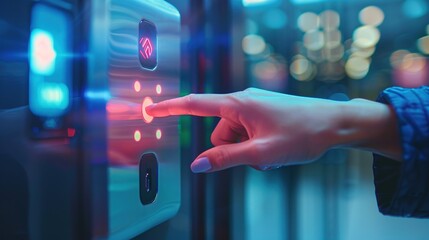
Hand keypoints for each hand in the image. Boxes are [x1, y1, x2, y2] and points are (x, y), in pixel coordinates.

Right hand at [146, 88, 400, 172]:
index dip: (170, 108)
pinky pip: (247, 132)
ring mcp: (255, 106)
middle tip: (258, 155)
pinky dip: (255, 144)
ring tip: (271, 152)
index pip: (195, 104)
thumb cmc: (303, 133)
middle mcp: (244, 101)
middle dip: (232, 149)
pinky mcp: (264, 112)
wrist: (335, 123)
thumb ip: (226, 159)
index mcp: (238, 104)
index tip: (151, 109)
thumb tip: (198, 165)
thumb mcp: (261, 153)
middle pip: (219, 132)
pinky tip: (275, 147)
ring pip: (234, 136)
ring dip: (246, 149)